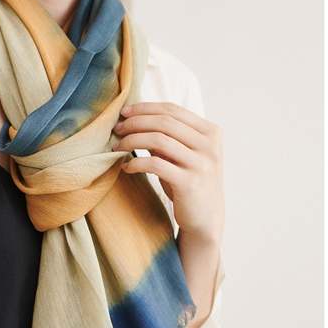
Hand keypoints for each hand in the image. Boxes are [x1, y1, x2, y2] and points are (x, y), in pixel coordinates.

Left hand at [111, 101, 224, 244]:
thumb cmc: (189, 182)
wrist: (205, 218)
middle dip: (135, 122)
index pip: (172, 109)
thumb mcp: (182, 154)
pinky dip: (136, 163)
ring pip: (158, 140)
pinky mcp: (189, 182)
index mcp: (211, 132)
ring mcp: (201, 164)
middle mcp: (210, 145)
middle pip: (164, 121)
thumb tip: (133, 118)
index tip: (124, 112)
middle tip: (117, 129)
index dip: (145, 108)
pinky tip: (126, 167)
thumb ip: (166, 136)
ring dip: (132, 140)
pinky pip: (155, 164)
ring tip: (118, 147)